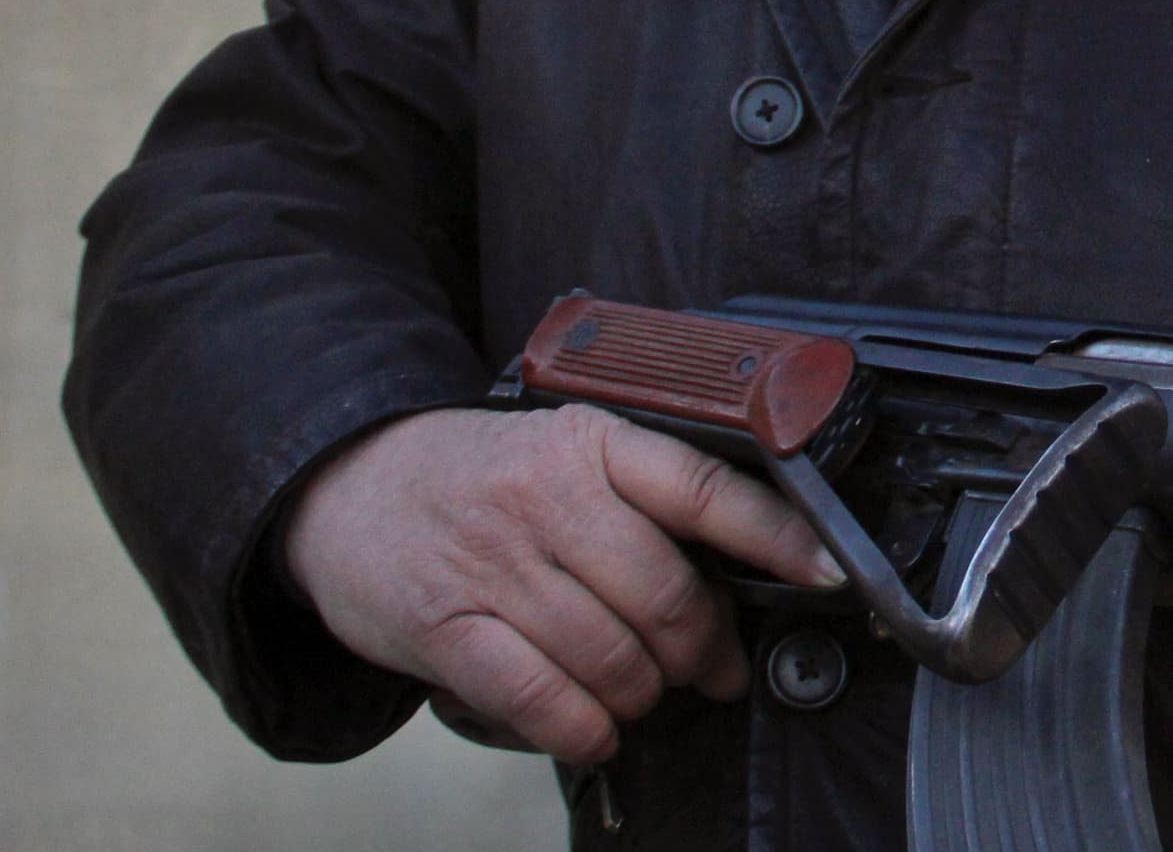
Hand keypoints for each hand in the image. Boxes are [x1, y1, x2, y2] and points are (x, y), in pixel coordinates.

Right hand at [280, 404, 839, 762]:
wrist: (344, 487)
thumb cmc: (476, 477)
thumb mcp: (563, 449)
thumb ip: (641, 497)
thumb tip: (742, 572)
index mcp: (590, 443)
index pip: (706, 488)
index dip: (779, 538)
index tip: (828, 575)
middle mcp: (547, 497)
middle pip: (667, 597)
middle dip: (706, 652)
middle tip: (715, 671)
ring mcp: (494, 564)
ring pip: (612, 657)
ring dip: (645, 696)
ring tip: (644, 694)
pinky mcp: (447, 629)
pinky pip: (543, 700)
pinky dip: (583, 729)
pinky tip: (593, 726)